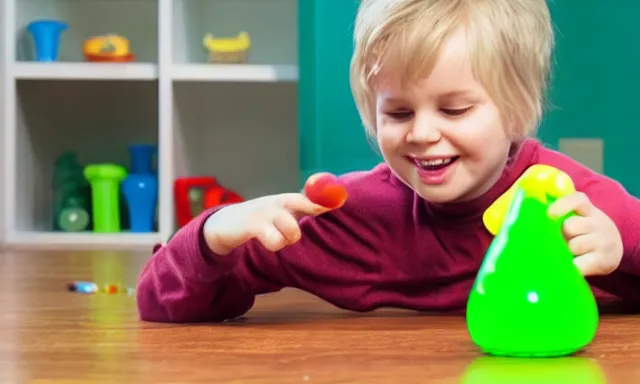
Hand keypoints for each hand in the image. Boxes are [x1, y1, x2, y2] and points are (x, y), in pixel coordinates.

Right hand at [203, 193, 330, 255]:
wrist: (225, 225)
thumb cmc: (261, 220)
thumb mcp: (281, 213)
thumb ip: (303, 209)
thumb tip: (331, 205)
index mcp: (287, 199)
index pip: (309, 196)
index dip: (324, 199)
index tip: (340, 201)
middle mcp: (277, 202)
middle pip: (301, 204)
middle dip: (313, 210)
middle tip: (311, 220)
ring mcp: (264, 212)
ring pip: (291, 230)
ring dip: (288, 239)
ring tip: (277, 238)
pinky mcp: (252, 225)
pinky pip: (274, 240)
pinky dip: (275, 244)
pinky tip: (267, 242)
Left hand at [548, 192, 622, 275]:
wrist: (612, 251)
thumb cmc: (582, 233)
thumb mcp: (576, 219)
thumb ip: (558, 216)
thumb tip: (527, 222)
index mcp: (588, 210)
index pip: (577, 200)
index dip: (562, 205)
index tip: (549, 214)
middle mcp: (598, 223)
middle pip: (570, 226)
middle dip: (561, 235)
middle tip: (559, 241)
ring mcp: (603, 242)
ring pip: (574, 246)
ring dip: (566, 252)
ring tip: (568, 254)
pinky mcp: (604, 260)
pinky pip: (580, 264)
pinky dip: (572, 266)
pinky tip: (570, 266)